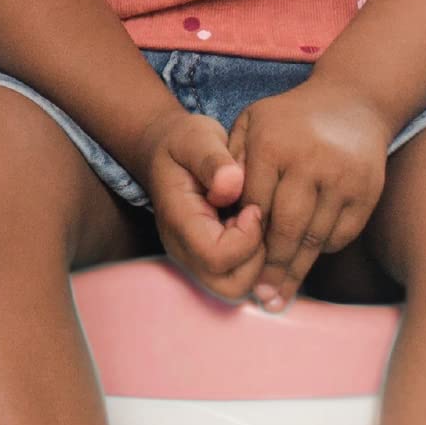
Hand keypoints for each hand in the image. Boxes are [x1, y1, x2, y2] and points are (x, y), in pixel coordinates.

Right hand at [142, 108, 265, 302]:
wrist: (167, 151)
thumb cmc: (184, 143)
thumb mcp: (197, 137)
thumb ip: (213, 160)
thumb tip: (231, 185)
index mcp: (179, 223)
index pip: (217, 257)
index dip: (247, 237)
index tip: (254, 206)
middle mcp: (184, 251)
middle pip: (232, 286)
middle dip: (258, 256)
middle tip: (258, 218)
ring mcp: (195, 260)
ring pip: (238, 287)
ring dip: (258, 257)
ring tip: (254, 220)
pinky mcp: (209, 260)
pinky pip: (241, 276)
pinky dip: (257, 257)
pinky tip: (254, 224)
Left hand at [228, 78, 391, 311]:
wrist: (354, 101)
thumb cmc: (290, 119)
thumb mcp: (250, 123)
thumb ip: (229, 160)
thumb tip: (217, 204)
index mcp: (273, 144)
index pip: (253, 206)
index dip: (243, 239)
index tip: (234, 266)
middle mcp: (310, 160)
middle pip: (286, 230)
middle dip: (271, 269)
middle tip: (259, 299)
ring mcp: (342, 176)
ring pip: (315, 238)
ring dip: (297, 272)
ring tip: (280, 296)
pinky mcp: (367, 190)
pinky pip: (342, 234)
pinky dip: (324, 250)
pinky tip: (308, 261)